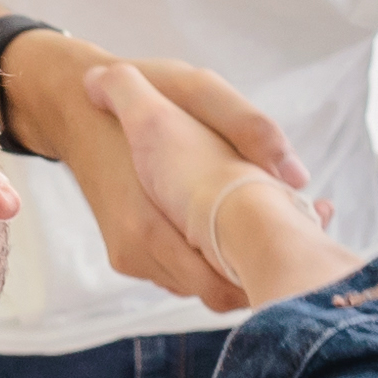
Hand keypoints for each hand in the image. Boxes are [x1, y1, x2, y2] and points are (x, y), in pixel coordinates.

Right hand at [12, 31, 302, 312]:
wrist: (74, 106)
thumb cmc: (144, 93)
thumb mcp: (194, 87)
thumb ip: (245, 124)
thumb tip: (299, 176)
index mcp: (149, 217)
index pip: (226, 280)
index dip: (270, 264)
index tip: (304, 230)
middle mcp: (137, 248)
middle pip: (220, 290)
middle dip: (260, 265)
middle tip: (297, 224)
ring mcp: (132, 257)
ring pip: (204, 284)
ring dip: (236, 260)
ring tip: (268, 217)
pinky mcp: (130, 257)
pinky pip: (184, 271)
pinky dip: (210, 253)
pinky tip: (228, 218)